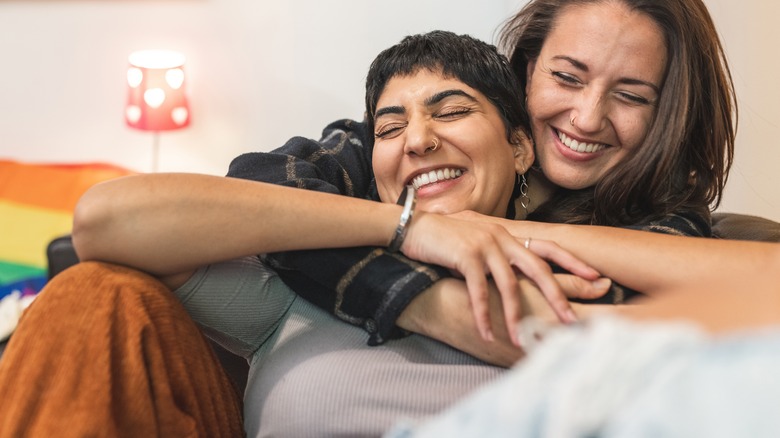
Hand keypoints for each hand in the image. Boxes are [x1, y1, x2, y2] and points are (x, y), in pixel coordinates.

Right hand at [401, 210, 603, 344]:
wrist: (415, 226)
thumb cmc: (447, 239)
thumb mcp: (480, 244)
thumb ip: (500, 257)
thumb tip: (516, 280)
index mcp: (509, 236)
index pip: (549, 248)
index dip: (574, 262)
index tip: (596, 278)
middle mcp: (502, 238)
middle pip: (539, 269)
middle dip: (557, 296)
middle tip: (572, 321)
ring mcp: (485, 246)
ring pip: (509, 285)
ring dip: (515, 316)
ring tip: (521, 340)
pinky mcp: (465, 255)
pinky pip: (479, 290)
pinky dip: (483, 314)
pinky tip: (485, 332)